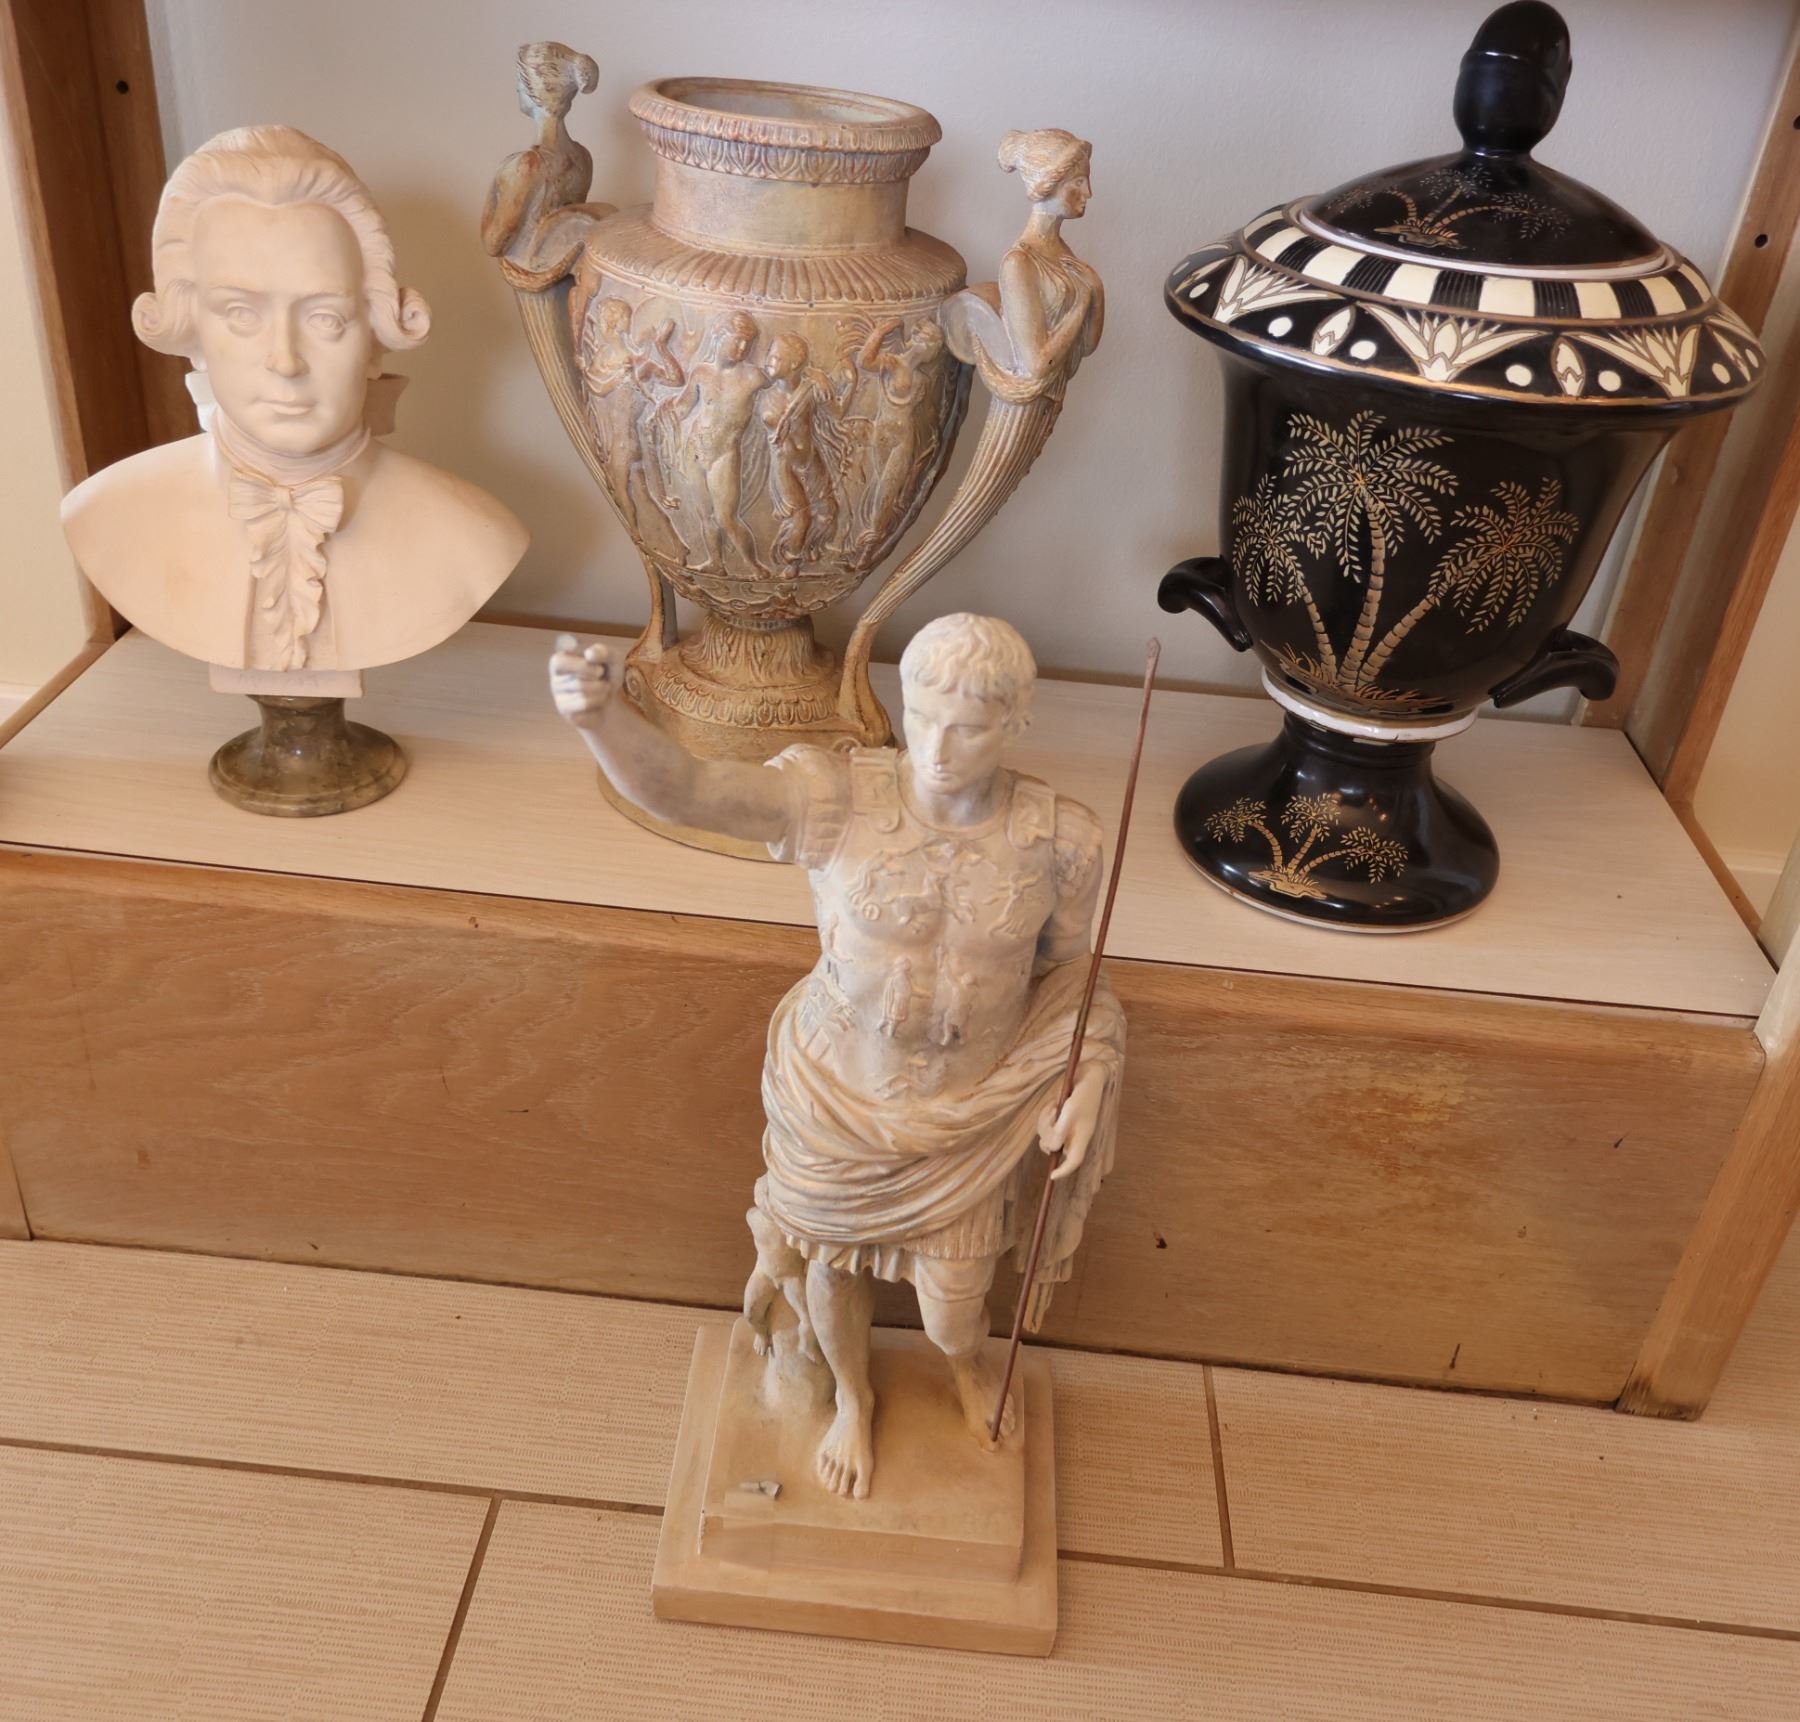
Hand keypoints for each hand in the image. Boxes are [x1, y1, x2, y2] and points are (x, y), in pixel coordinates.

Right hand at [549, 635, 615, 728]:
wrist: (613, 698)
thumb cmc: (608, 674)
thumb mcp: (611, 658)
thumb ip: (603, 651)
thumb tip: (589, 654)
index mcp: (560, 661)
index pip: (560, 662)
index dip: (582, 666)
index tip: (600, 669)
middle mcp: (555, 679)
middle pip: (577, 682)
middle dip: (598, 681)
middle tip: (603, 680)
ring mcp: (559, 697)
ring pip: (582, 695)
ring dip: (601, 691)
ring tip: (603, 689)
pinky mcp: (566, 712)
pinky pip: (584, 705)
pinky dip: (598, 702)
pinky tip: (598, 701)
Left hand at [1037, 1062, 1106, 1183]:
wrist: (1088, 1074)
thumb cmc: (1083, 1093)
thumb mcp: (1071, 1112)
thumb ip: (1060, 1132)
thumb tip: (1051, 1148)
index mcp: (1082, 1137)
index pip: (1073, 1161)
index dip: (1064, 1171)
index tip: (1051, 1176)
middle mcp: (1074, 1134)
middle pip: (1054, 1147)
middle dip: (1047, 1134)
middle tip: (1051, 1116)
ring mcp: (1066, 1125)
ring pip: (1047, 1134)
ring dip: (1045, 1121)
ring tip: (1054, 1108)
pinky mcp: (1060, 1116)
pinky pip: (1046, 1122)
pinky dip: (1046, 1114)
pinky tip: (1053, 1104)